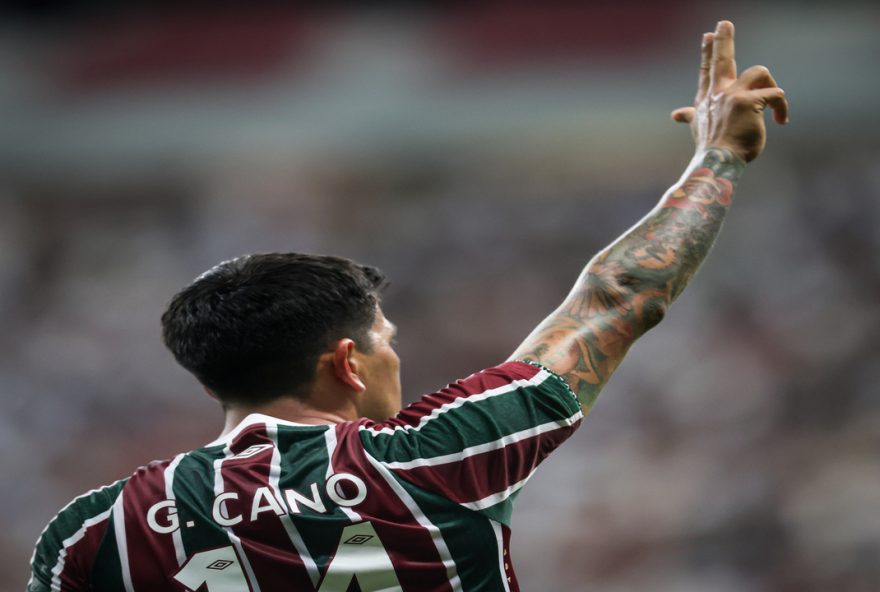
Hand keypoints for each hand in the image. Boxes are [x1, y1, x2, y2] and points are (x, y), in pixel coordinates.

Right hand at [671, 20, 788, 162]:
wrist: (717, 161)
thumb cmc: (712, 148)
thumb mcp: (699, 127)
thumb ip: (690, 117)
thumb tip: (675, 114)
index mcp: (706, 100)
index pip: (707, 70)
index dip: (708, 52)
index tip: (708, 35)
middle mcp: (717, 94)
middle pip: (722, 59)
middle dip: (723, 40)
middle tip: (724, 22)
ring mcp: (733, 96)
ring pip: (760, 72)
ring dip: (770, 86)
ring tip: (773, 107)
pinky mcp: (751, 102)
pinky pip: (776, 95)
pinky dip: (782, 107)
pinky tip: (781, 120)